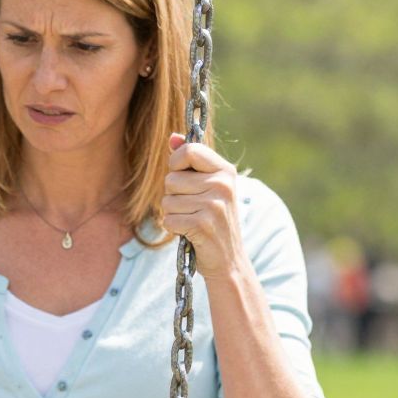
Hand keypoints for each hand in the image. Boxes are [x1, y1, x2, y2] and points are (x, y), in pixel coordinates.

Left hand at [161, 133, 244, 278]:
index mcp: (225, 170)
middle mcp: (222, 184)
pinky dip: (174, 228)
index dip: (176, 163)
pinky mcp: (203, 225)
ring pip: (168, 201)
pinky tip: (189, 232)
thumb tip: (173, 137)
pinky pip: (169, 220)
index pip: (189, 150)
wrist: (229, 261)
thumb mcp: (209, 187)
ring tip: (191, 220)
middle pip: (171, 179)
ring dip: (173, 213)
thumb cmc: (214, 221)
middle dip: (173, 195)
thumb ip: (192, 162)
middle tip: (191, 207)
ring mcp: (214, 204)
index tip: (182, 176)